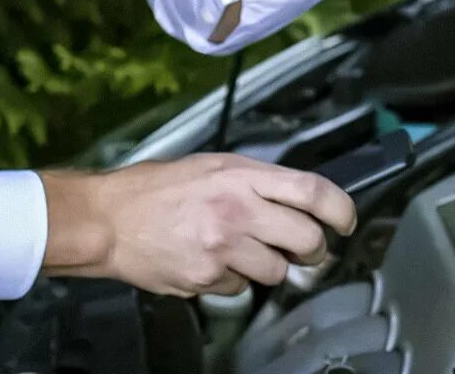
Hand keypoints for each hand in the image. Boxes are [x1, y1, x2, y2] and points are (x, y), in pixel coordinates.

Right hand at [39, 153, 355, 297]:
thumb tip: (297, 199)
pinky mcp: (206, 278)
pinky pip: (240, 288)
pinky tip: (211, 262)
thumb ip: (256, 181)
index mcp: (242, 175)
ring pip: (277, 270)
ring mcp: (223, 247)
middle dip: (314, 250)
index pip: (312, 191)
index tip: (346, 222)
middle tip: (308, 250)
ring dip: (269, 266)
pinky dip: (233, 280)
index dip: (341, 209)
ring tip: (243, 252)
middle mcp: (238, 210)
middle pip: (306, 238)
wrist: (108, 220)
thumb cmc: (156, 188)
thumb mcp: (213, 166)